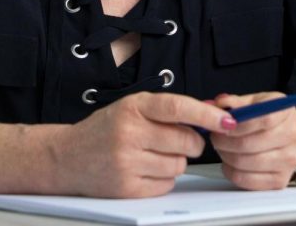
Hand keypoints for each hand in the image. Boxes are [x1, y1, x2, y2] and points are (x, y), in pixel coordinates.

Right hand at [53, 92, 234, 197]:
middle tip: (177, 140)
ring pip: (179, 165)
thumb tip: (208, 115)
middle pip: (185, 141)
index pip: (177, 107)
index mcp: (133, 106)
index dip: (206, 114)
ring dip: (175, 161)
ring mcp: (127, 161)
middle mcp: (129, 132)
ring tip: (152, 154)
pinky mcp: (127, 188)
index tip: (227, 120)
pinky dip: (162, 179)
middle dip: (190, 143)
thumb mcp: (131, 107)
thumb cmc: (105, 129)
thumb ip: (165, 110)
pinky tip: (144, 169)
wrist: (67, 156)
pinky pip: (166, 185)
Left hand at [210, 92, 295, 190]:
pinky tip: (228, 163)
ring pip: (249, 163)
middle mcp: (292, 136)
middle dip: (226, 141)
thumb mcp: (253, 101)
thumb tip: (216, 105)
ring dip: (227, 156)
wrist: (287, 134)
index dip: (239, 125)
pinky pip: (250, 181)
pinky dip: (233, 173)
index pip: (264, 119)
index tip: (222, 125)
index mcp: (285, 111)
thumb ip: (234, 102)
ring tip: (221, 148)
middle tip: (215, 137)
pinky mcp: (281, 180)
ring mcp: (289, 161)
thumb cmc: (267, 116)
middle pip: (253, 144)